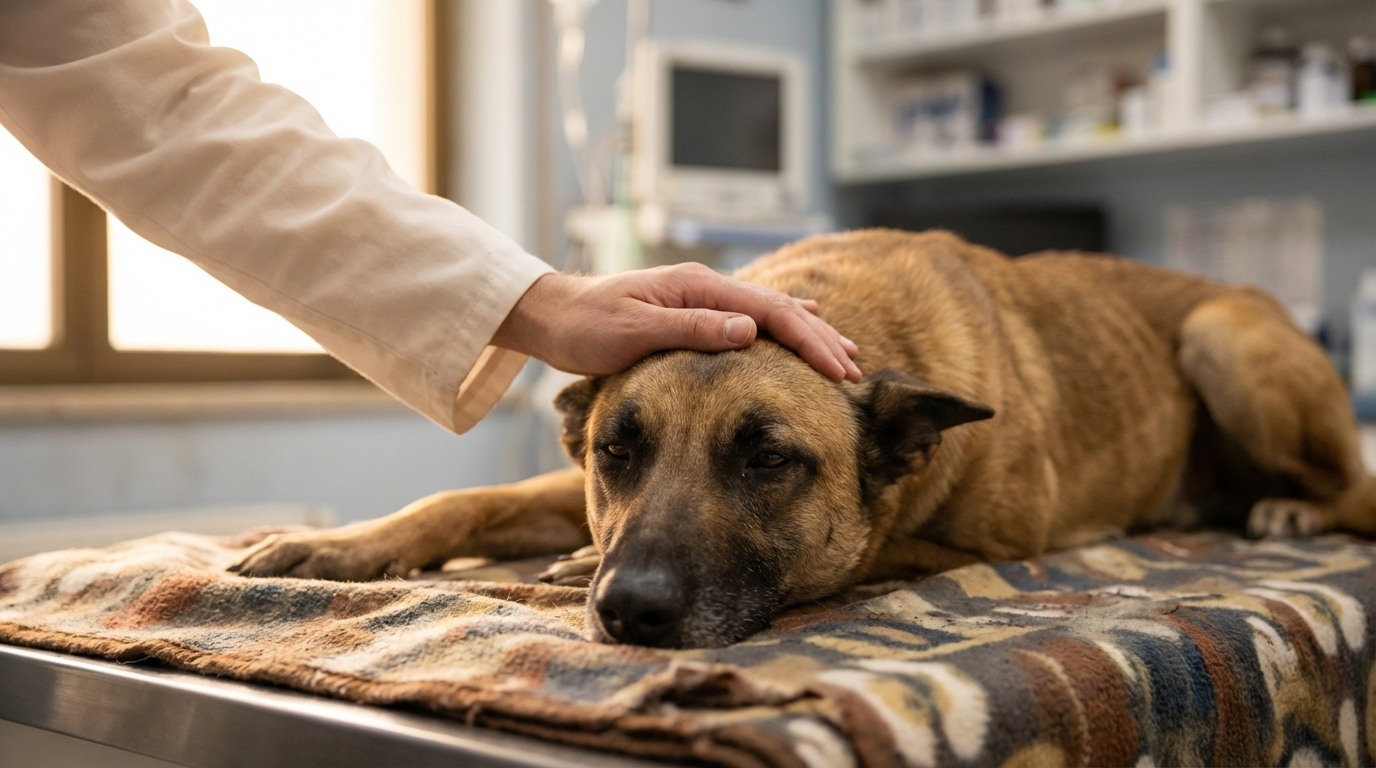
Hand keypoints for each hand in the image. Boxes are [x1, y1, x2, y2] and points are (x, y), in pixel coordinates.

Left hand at [492, 263, 861, 381]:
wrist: (553, 315)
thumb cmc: (587, 326)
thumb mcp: (635, 331)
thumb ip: (692, 329)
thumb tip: (749, 330)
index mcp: (696, 287)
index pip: (768, 311)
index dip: (807, 340)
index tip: (837, 368)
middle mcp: (704, 287)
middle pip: (777, 310)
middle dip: (819, 338)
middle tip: (854, 369)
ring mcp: (700, 298)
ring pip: (768, 313)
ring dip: (807, 334)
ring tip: (843, 353)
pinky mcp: (692, 312)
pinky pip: (749, 319)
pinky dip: (781, 329)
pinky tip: (799, 329)